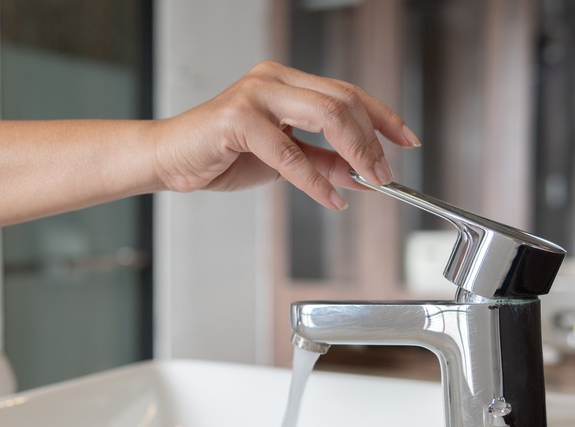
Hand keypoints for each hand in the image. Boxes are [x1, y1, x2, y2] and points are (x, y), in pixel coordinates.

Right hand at [152, 61, 419, 209]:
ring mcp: (256, 94)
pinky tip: (330, 197)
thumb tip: (362, 174)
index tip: (405, 141)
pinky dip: (315, 179)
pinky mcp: (238, 118)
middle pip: (343, 100)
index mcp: (285, 81)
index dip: (382, 116)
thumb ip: (323, 161)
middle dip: (373, 140)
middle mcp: (273, 79)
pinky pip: (290, 151)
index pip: (347, 92)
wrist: (171, 160)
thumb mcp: (283, 159)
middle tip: (386, 173)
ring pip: (326, 113)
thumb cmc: (220, 154)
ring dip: (355, 151)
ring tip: (370, 180)